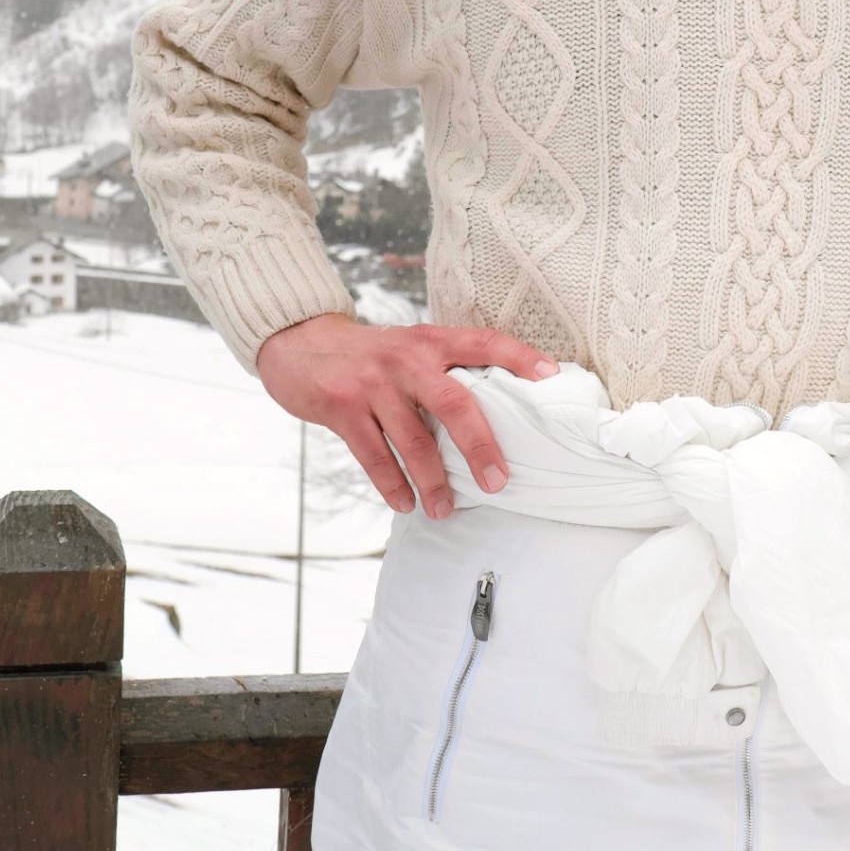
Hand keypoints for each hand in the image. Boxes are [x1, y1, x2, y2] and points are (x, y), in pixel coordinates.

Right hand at [253, 313, 554, 518]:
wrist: (299, 342)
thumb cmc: (368, 355)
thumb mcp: (408, 347)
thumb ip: (441, 372)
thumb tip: (492, 414)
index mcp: (430, 341)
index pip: (483, 342)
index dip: (518, 355)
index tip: (550, 375)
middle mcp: (406, 359)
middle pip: (454, 403)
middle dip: (480, 446)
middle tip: (498, 481)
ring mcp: (372, 384)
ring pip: (413, 440)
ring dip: (433, 481)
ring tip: (446, 509)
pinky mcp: (342, 407)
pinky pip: (373, 455)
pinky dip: (392, 483)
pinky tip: (405, 503)